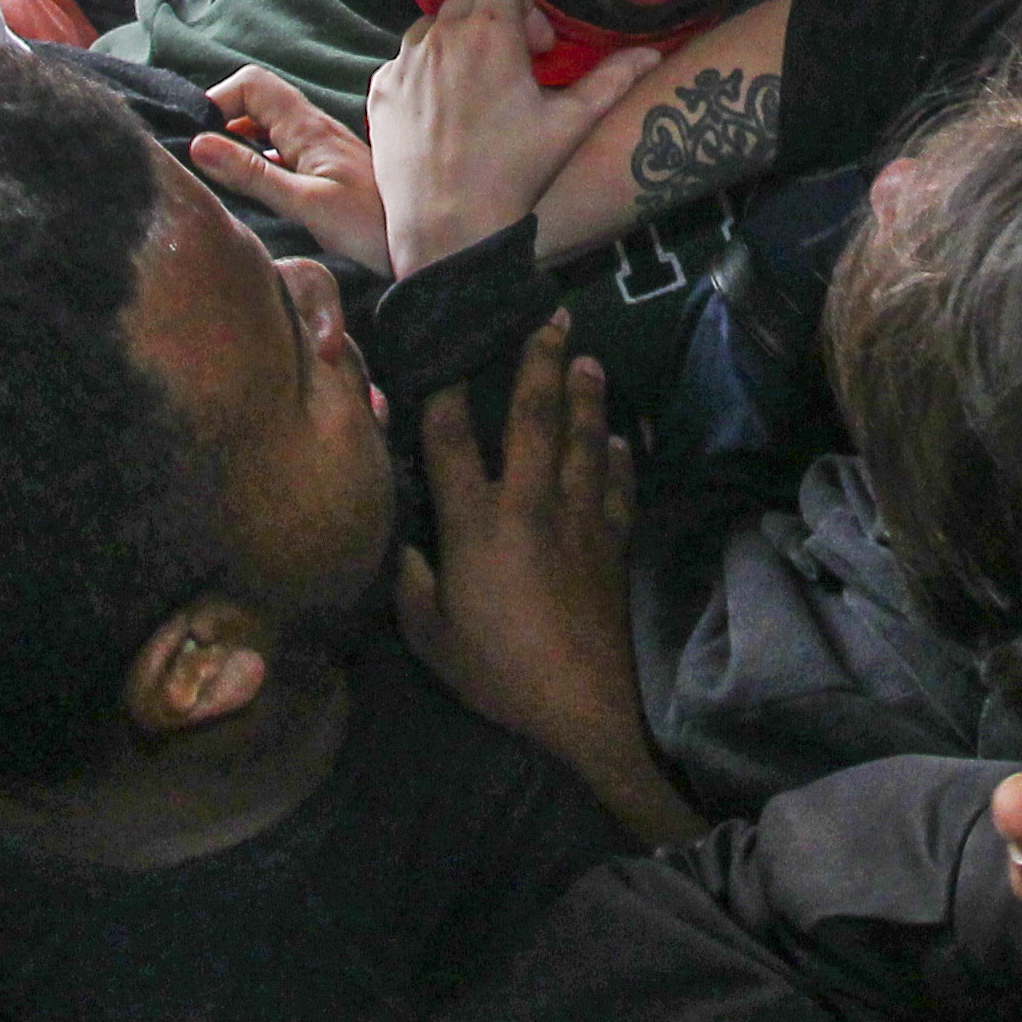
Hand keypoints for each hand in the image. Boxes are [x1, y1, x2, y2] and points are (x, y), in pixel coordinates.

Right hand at [189, 66, 390, 277]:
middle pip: (256, 100)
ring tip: (218, 176)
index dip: (218, 100)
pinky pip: (279, 151)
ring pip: (266, 127)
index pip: (252, 84)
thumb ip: (252, 174)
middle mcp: (313, 129)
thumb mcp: (305, 204)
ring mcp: (318, 149)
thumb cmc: (371, 229)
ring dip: (237, 142)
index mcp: (308, 128)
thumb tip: (197, 143)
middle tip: (202, 159)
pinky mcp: (323, 170)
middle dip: (222, 120)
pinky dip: (256, 161)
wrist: (426, 248)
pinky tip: (250, 190)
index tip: (197, 138)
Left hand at [368, 0, 658, 279]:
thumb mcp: (572, 124)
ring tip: (478, 83)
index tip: (538, 50)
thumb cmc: (515, 174)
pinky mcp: (382, 90)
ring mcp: (404, 63)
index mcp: (489, 33)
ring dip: (457, 39)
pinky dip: (426, 70)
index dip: (526, 7)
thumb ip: (614, 79)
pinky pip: (404, 60)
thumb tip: (652, 53)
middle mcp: (440, 37)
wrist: (450, 227)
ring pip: (431, 24)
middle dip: (492, 15)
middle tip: (513, 62)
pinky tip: (446, 110)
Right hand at [403, 315, 697, 842]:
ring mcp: (579, 519)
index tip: (444, 350)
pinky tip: (616, 441)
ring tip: (588, 359)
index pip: (452, 440)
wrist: (586, 705)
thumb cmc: (499, 672)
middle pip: (534, 417)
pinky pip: (617, 486)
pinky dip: (616, 458)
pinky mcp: (613, 542)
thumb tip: (404, 542)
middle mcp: (529, 505)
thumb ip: (411, 581)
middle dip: (539, 361)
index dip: (445, 392)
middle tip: (551, 316)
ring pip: (583, 440)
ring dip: (586, 395)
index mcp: (475, 524)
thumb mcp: (430, 636)